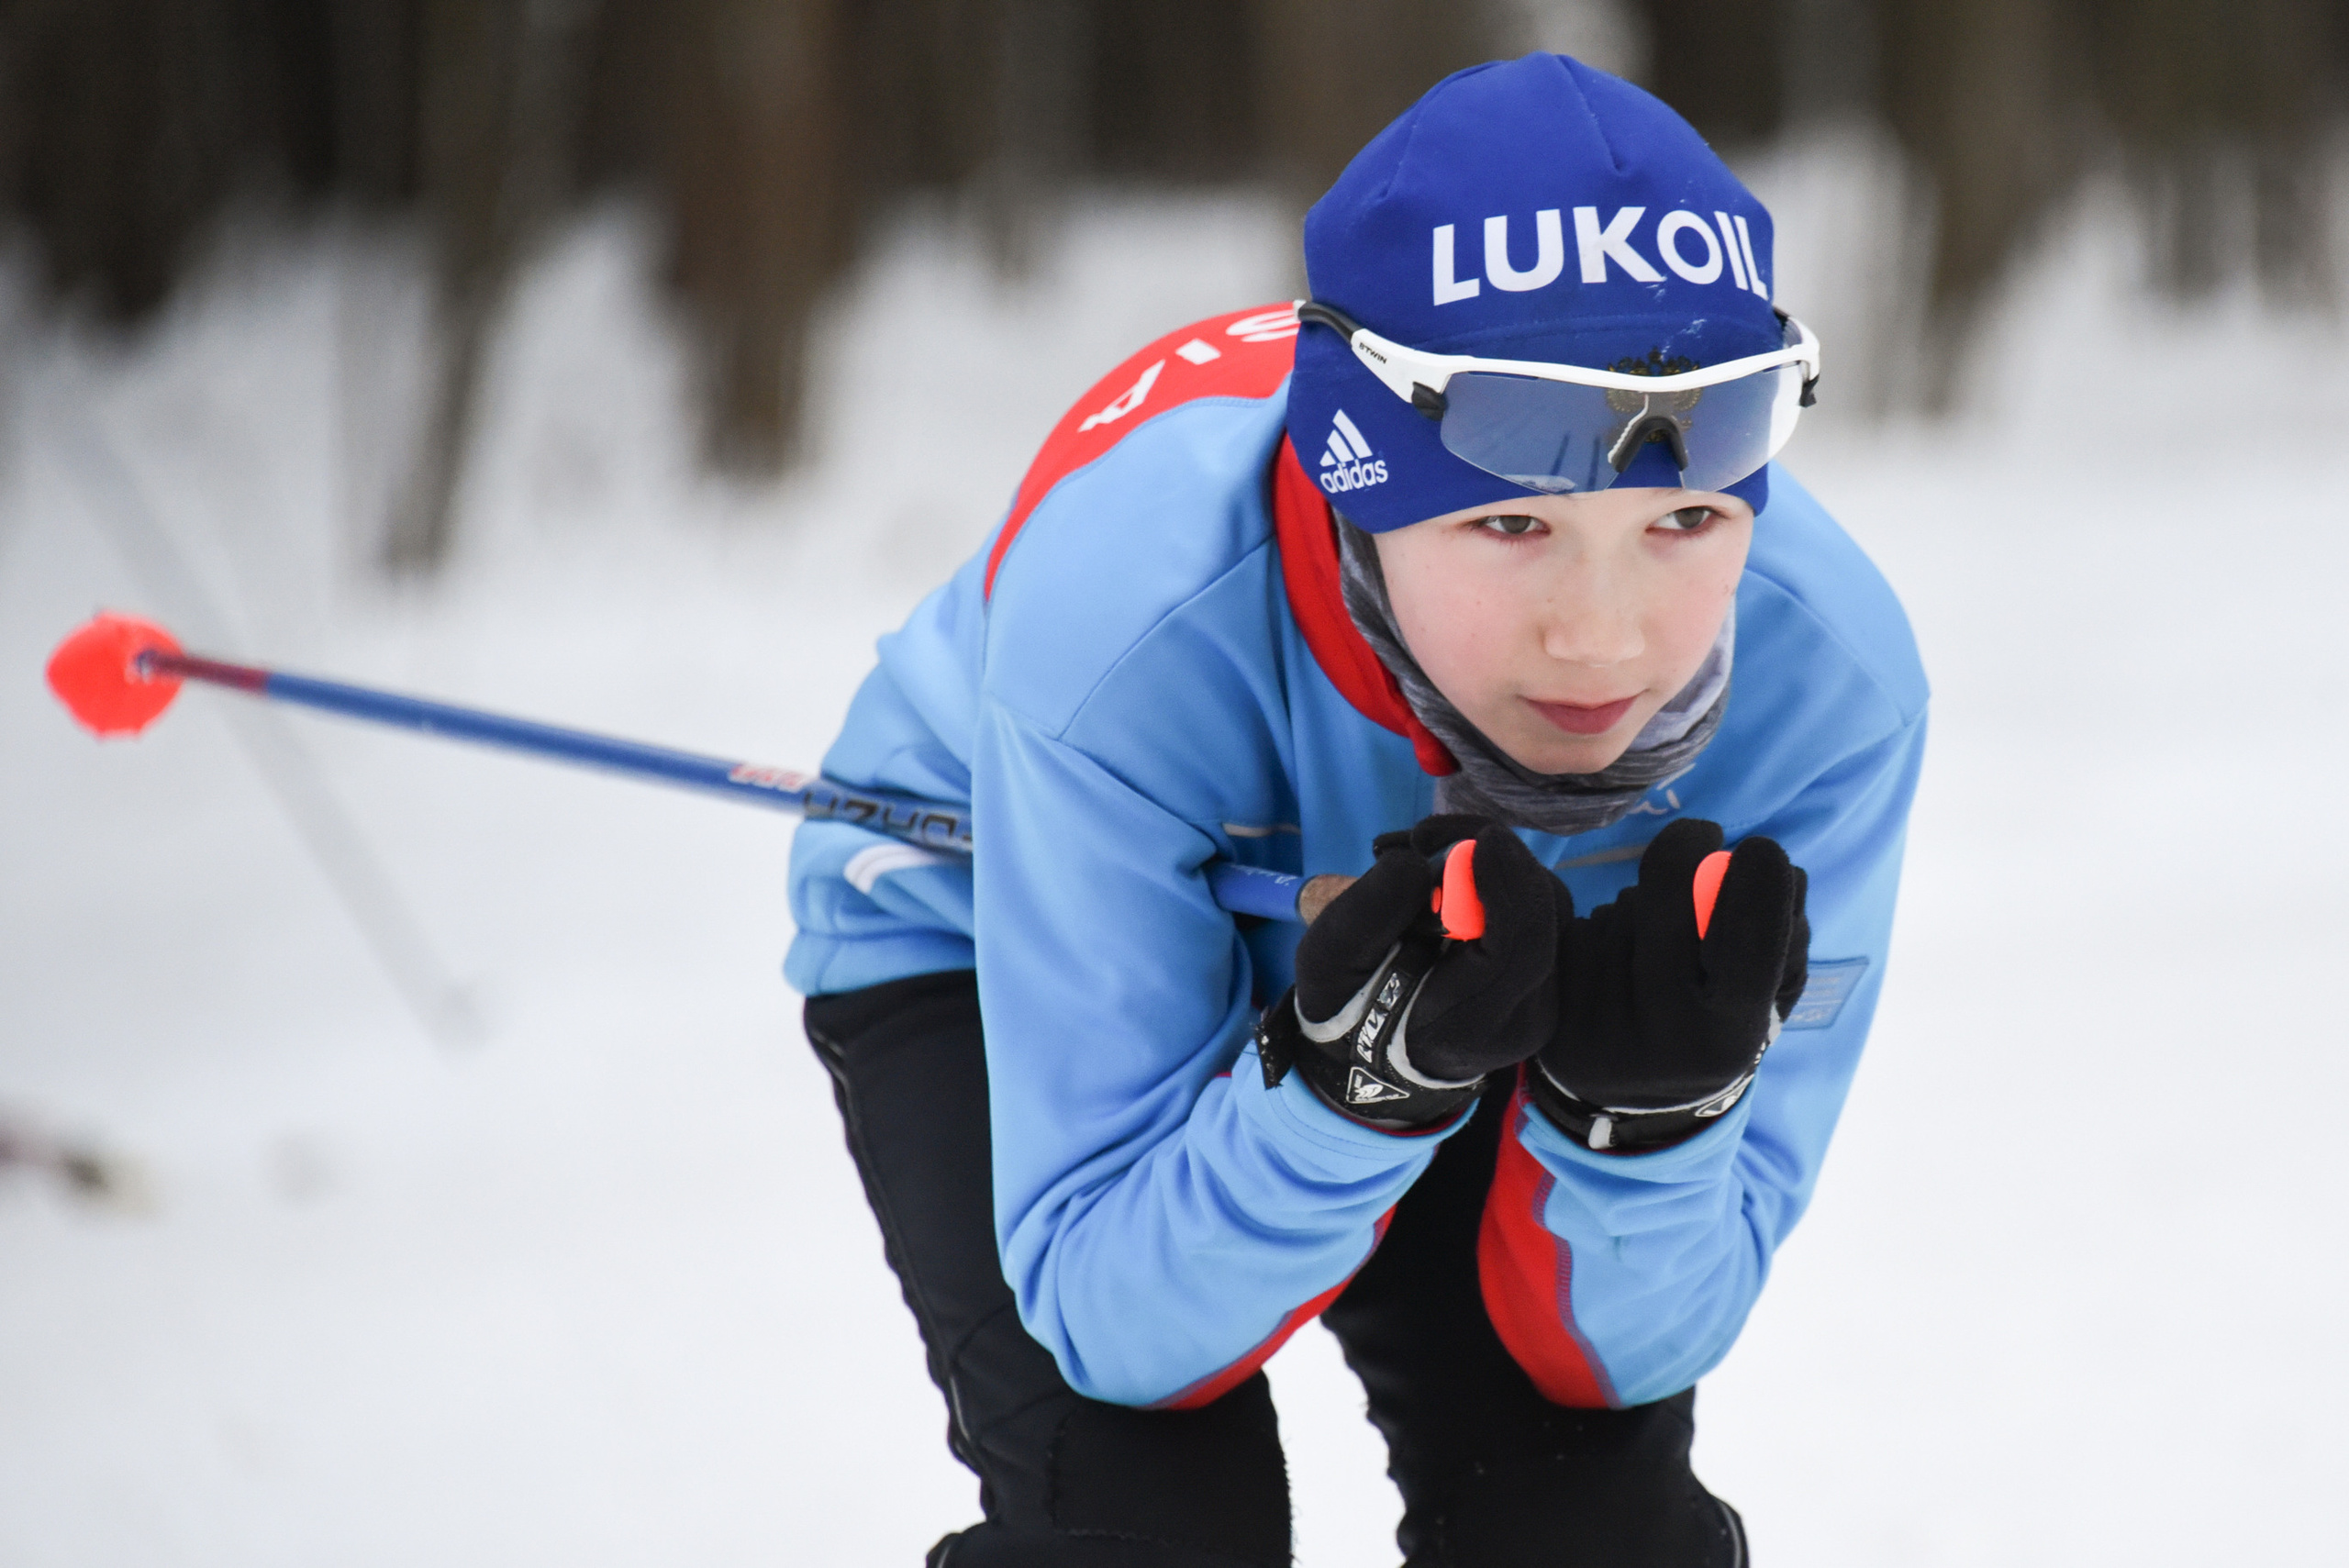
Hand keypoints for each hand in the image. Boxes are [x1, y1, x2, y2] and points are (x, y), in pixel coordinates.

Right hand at [1262, 815, 1562, 1124]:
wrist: (1372, 1049)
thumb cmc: (1346, 1004)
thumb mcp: (1330, 961)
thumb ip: (1370, 913)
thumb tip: (1418, 862)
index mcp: (1469, 1026)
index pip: (1517, 949)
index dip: (1506, 887)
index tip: (1481, 838)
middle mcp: (1521, 1017)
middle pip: (1543, 919)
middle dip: (1495, 859)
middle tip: (1425, 836)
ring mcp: (1539, 997)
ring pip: (1544, 906)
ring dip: (1492, 862)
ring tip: (1422, 848)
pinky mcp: (1540, 973)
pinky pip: (1534, 910)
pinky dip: (1495, 878)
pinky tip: (1446, 869)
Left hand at [1535, 818, 1808, 1152]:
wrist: (1627, 1103)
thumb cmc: (1716, 1034)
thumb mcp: (1768, 1004)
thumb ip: (1786, 939)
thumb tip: (1783, 873)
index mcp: (1728, 1032)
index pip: (1751, 928)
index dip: (1761, 872)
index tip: (1761, 851)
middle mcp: (1659, 1029)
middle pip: (1666, 889)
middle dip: (1689, 847)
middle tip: (1704, 837)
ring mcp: (1596, 1016)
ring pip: (1625, 905)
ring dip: (1649, 900)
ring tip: (1660, 943)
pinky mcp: (1551, 1003)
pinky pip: (1584, 923)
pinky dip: (1608, 923)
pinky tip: (1617, 957)